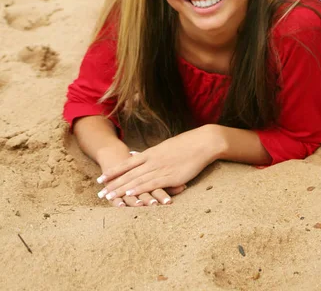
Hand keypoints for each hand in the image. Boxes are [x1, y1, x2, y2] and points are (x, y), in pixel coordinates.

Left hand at [97, 126, 216, 201]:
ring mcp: (160, 168)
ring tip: (109, 197)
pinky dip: (139, 189)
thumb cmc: (186, 145)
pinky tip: (130, 195)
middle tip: (99, 194)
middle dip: (113, 185)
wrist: (202, 142)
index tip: (101, 179)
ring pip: (136, 180)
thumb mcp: (164, 147)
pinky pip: (151, 184)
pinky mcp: (170, 176)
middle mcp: (152, 161)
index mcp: (151, 153)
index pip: (127, 164)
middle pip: (128, 174)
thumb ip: (150, 154)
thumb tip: (136, 155)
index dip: (114, 172)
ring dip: (121, 190)